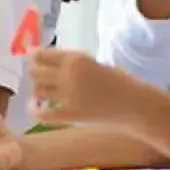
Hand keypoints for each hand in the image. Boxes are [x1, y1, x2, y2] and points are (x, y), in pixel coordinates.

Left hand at [27, 48, 156, 126]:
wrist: (133, 103)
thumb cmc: (117, 80)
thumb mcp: (92, 63)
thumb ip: (71, 63)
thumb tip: (47, 62)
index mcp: (75, 58)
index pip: (42, 55)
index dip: (36, 57)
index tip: (36, 60)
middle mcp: (68, 75)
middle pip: (35, 71)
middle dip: (35, 73)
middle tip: (40, 76)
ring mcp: (67, 96)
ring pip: (37, 89)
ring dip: (37, 89)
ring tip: (43, 91)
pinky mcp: (70, 114)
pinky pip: (42, 113)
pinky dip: (35, 110)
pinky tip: (36, 107)